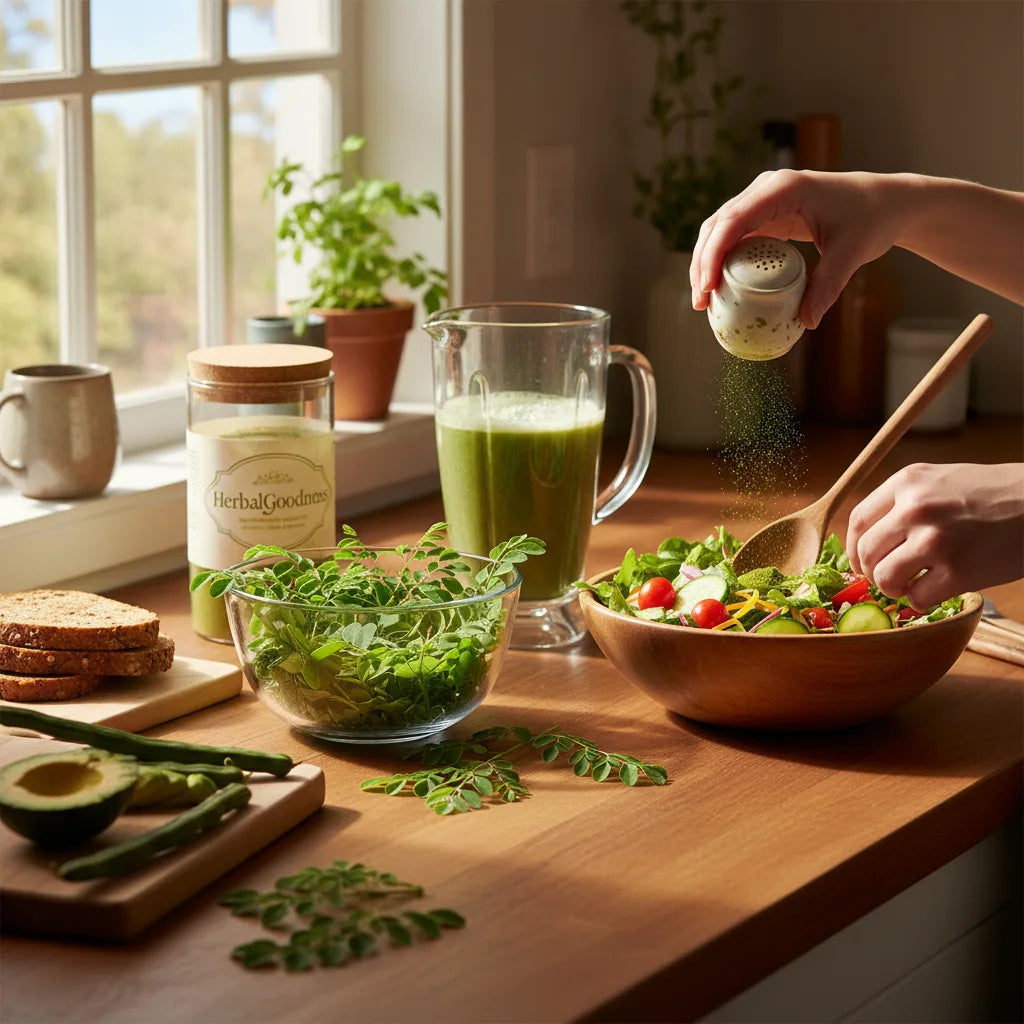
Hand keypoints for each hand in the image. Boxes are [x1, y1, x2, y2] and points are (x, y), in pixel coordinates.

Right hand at [690, 170, 910, 327]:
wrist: (884, 202)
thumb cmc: (870, 218)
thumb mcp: (851, 253)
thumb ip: (827, 287)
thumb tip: (806, 323)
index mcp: (784, 189)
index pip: (735, 219)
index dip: (714, 254)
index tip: (708, 287)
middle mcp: (766, 190)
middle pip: (718, 225)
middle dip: (702, 264)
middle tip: (700, 303)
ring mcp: (762, 201)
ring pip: (719, 231)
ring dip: (706, 264)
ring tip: (704, 301)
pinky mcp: (764, 215)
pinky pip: (733, 238)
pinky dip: (722, 262)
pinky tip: (720, 289)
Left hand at [846, 463, 1023, 609]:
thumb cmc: (993, 495)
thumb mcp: (940, 480)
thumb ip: (904, 502)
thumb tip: (868, 537)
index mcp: (907, 482)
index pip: (857, 520)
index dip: (853, 547)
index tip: (860, 560)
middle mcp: (916, 508)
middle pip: (865, 552)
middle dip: (870, 572)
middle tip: (886, 578)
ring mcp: (935, 539)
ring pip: (884, 577)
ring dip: (892, 589)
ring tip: (909, 585)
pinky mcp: (958, 570)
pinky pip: (917, 598)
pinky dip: (919, 601)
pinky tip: (934, 591)